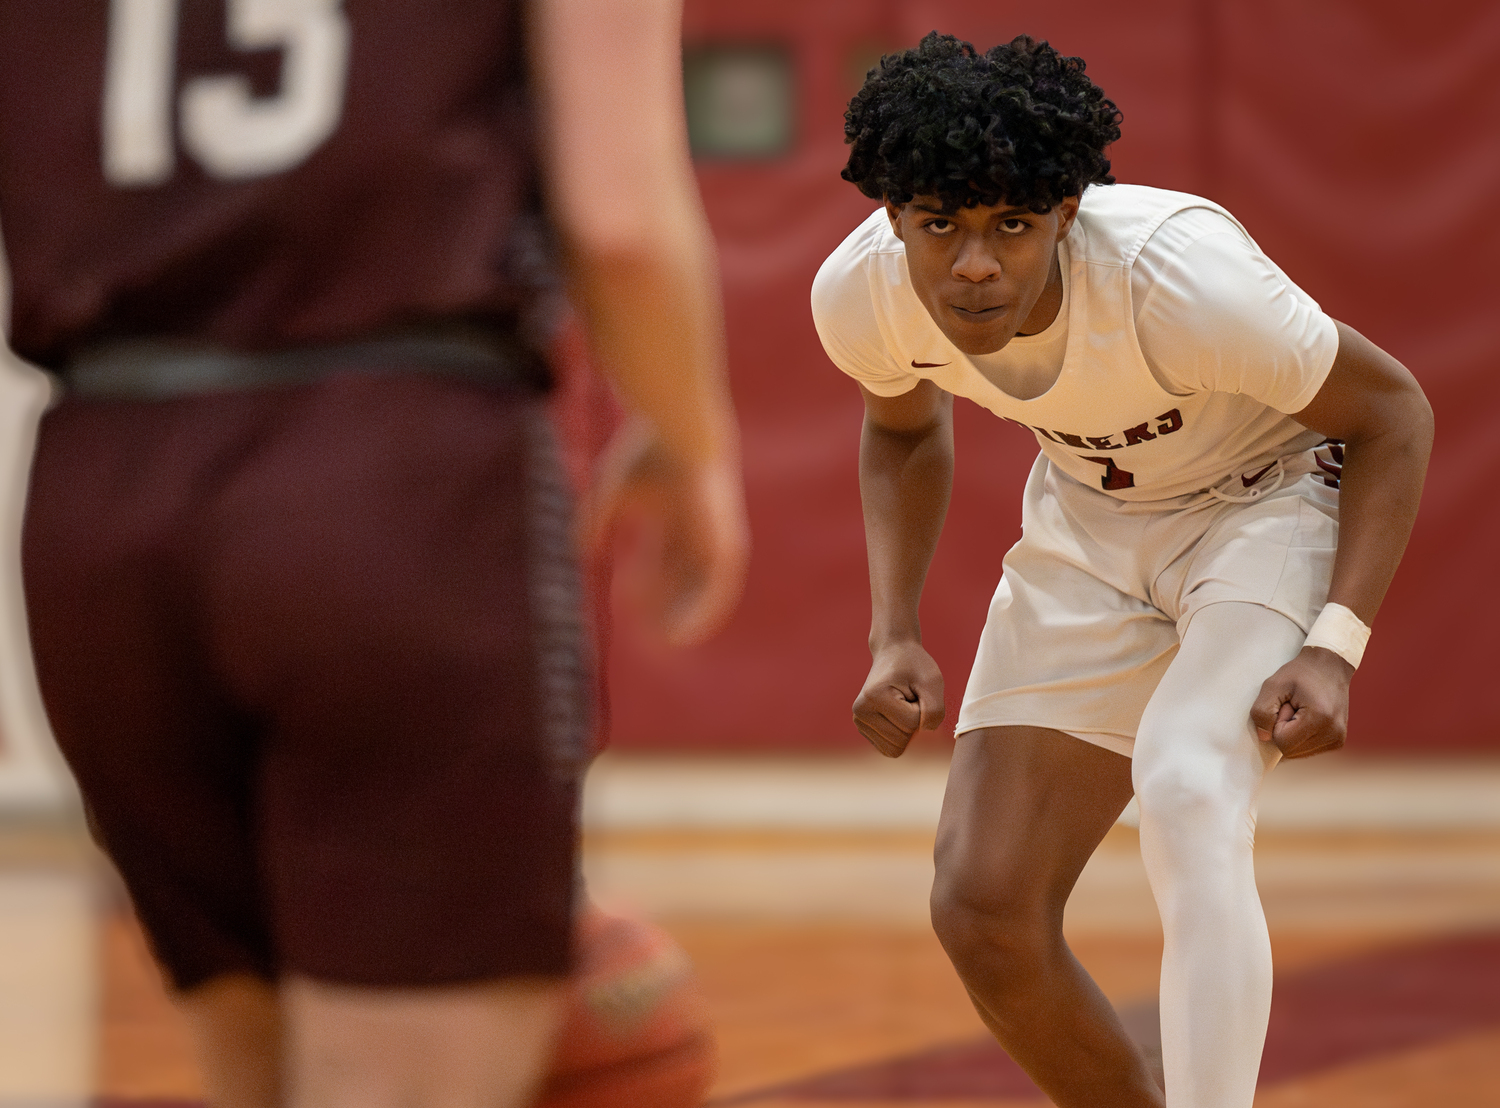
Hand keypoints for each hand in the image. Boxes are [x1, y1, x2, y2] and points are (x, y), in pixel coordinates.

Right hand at [578, 418, 748, 646]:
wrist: (682, 437)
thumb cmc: (646, 455)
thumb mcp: (610, 491)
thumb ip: (595, 520)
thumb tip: (582, 552)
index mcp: (673, 516)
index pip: (660, 561)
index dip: (642, 585)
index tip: (624, 605)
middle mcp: (696, 530)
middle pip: (682, 579)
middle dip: (663, 606)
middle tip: (646, 635)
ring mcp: (713, 539)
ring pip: (701, 589)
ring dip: (683, 616)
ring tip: (664, 642)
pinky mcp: (726, 546)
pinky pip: (719, 590)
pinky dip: (703, 612)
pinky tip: (684, 632)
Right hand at [853, 640, 945, 757]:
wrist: (894, 653)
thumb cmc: (914, 666)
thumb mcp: (932, 681)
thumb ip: (935, 710)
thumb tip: (923, 734)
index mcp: (874, 696)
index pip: (912, 723)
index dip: (923, 708)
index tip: (914, 689)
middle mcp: (860, 711)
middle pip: (903, 739)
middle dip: (915, 720)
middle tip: (909, 696)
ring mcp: (859, 722)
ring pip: (897, 748)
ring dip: (907, 728)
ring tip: (902, 704)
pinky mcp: (863, 729)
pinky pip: (890, 749)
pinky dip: (900, 735)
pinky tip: (896, 714)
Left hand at [1250, 645, 1353, 758]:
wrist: (1329, 666)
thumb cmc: (1300, 673)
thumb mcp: (1273, 685)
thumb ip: (1262, 711)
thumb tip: (1264, 737)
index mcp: (1320, 718)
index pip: (1282, 741)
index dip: (1276, 724)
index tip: (1286, 705)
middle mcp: (1334, 734)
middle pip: (1289, 751)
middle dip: (1284, 731)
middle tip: (1293, 707)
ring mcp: (1337, 740)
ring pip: (1297, 753)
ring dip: (1292, 735)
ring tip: (1301, 712)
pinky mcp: (1337, 742)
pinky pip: (1307, 751)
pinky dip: (1300, 738)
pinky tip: (1307, 719)